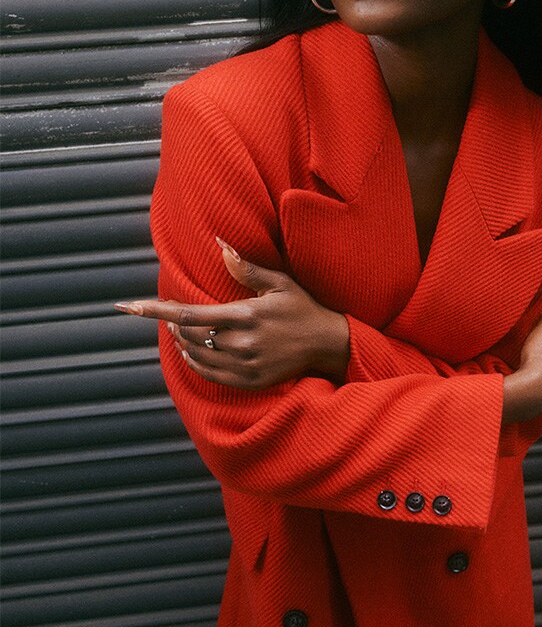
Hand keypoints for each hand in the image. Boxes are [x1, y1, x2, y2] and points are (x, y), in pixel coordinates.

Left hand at [115, 238, 349, 388]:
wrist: (328, 344)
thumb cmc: (302, 308)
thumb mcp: (279, 283)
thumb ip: (246, 268)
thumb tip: (220, 244)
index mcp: (247, 315)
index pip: (188, 313)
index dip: (155, 310)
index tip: (127, 306)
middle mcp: (243, 344)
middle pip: (188, 336)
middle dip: (171, 324)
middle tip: (167, 313)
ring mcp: (246, 366)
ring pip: (196, 356)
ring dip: (181, 343)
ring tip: (179, 331)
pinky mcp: (250, 382)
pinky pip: (209, 375)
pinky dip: (194, 363)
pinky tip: (191, 352)